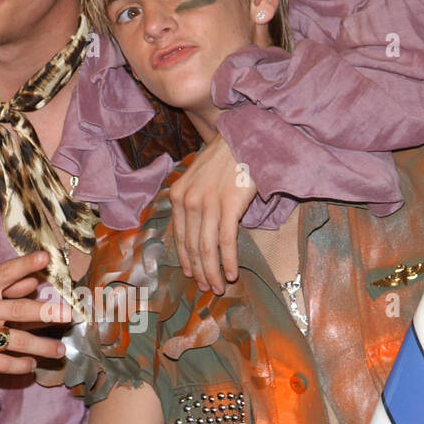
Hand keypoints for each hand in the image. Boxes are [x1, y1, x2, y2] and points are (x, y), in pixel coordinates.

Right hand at [0, 251, 71, 374]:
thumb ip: (4, 285)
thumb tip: (33, 280)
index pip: (5, 273)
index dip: (25, 265)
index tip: (45, 258)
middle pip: (19, 310)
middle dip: (46, 313)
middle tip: (68, 315)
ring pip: (17, 340)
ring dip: (41, 346)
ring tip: (60, 350)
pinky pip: (3, 363)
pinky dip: (20, 365)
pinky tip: (32, 365)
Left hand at [169, 133, 256, 293]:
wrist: (245, 136)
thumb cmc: (226, 157)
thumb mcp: (200, 176)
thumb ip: (195, 199)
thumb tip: (200, 230)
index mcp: (178, 195)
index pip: (179, 237)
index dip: (186, 260)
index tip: (193, 275)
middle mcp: (188, 200)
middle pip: (192, 246)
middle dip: (200, 272)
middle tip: (208, 288)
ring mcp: (207, 203)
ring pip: (206, 248)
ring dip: (213, 272)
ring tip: (219, 287)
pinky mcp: (228, 205)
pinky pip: (226, 241)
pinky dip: (229, 261)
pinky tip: (232, 274)